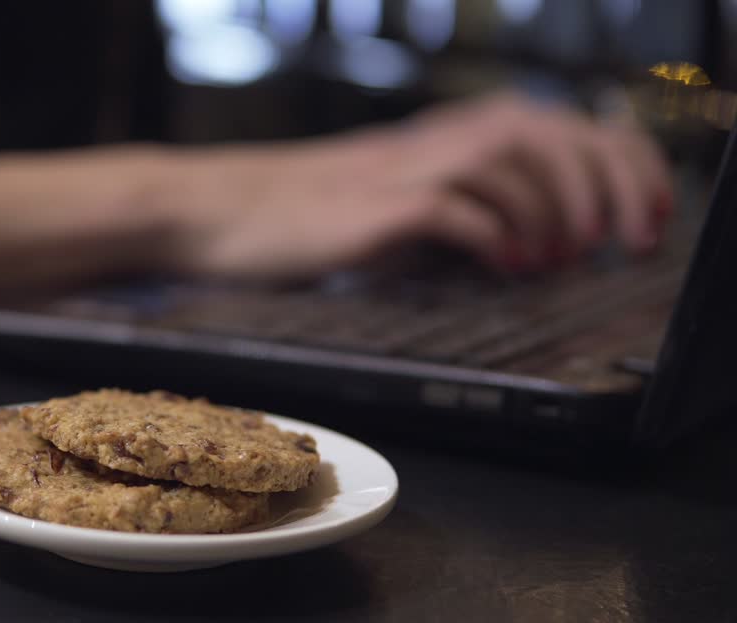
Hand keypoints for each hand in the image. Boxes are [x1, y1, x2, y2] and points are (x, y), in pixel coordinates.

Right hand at [165, 92, 673, 277]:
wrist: (211, 209)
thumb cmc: (294, 213)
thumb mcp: (385, 197)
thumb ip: (448, 202)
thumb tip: (519, 234)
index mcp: (439, 138)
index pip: (557, 125)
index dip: (616, 162)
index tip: (643, 213)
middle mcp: (430, 143)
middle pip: (552, 132)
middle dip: (607, 184)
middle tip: (624, 241)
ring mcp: (401, 171)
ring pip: (513, 160)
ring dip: (555, 210)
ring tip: (562, 257)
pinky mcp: (373, 210)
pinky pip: (454, 208)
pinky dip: (495, 235)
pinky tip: (508, 267)